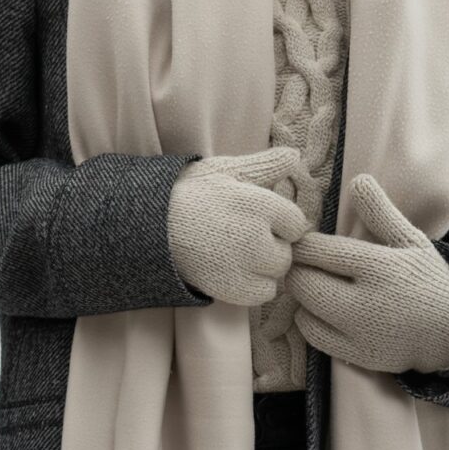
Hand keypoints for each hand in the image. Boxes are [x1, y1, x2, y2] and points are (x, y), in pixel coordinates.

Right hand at [168, 147, 311, 305]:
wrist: (151, 225)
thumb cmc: (190, 192)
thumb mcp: (226, 170)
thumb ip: (264, 165)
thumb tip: (295, 155)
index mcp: (257, 205)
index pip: (296, 222)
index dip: (281, 220)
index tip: (260, 217)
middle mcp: (254, 237)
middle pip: (287, 250)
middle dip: (273, 243)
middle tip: (245, 234)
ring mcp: (243, 267)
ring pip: (277, 273)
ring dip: (265, 266)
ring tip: (239, 252)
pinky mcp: (231, 290)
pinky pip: (263, 294)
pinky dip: (254, 285)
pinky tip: (235, 268)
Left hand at [284, 173, 448, 373]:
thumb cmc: (428, 278)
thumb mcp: (410, 240)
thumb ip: (380, 211)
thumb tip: (358, 179)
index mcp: (379, 267)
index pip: (318, 251)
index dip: (301, 242)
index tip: (299, 236)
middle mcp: (367, 303)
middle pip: (304, 281)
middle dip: (295, 267)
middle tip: (297, 257)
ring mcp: (361, 335)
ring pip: (304, 310)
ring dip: (300, 294)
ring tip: (310, 278)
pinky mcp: (358, 357)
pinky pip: (314, 337)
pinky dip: (308, 319)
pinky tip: (318, 306)